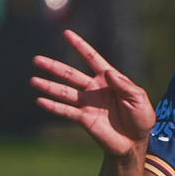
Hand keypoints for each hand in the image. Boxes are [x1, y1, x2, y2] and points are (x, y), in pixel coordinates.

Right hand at [30, 30, 154, 155]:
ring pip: (64, 92)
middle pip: (70, 75)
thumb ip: (125, 85)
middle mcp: (94, 89)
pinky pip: (66, 111)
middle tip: (37, 59)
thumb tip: (108, 72)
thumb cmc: (141, 118)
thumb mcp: (139, 99)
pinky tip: (40, 101)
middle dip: (54, 67)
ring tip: (33, 81)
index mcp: (109, 79)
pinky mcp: (84, 119)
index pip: (92, 58)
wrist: (135, 142)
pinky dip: (53, 107)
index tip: (66, 33)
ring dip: (49, 86)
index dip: (80, 46)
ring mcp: (87, 103)